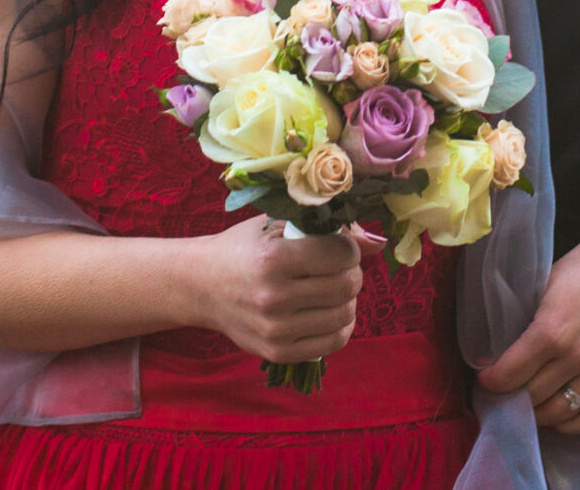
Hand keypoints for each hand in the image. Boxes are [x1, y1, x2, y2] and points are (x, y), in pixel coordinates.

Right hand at [189, 217, 361, 364]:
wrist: (202, 286)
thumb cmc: (243, 248)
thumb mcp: (277, 226)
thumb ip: (327, 230)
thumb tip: (378, 242)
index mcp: (273, 258)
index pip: (340, 254)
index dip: (348, 247)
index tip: (338, 245)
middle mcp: (274, 297)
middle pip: (347, 285)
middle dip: (351, 271)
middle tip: (338, 266)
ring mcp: (276, 329)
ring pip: (345, 314)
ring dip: (347, 298)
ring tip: (332, 288)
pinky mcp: (278, 352)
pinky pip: (333, 342)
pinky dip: (341, 325)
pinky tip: (330, 311)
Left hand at [479, 186, 579, 432]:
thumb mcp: (544, 284)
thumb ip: (523, 318)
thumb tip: (496, 350)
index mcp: (551, 329)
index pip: (510, 373)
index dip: (491, 381)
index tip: (484, 379)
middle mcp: (577, 355)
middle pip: (533, 395)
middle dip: (511, 397)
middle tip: (502, 393)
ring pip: (561, 411)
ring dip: (538, 415)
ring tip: (526, 407)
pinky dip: (573, 425)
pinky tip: (558, 418)